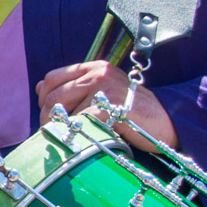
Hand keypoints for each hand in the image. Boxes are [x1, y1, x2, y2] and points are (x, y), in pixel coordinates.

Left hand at [37, 60, 177, 151]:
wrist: (166, 121)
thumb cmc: (131, 112)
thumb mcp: (101, 94)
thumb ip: (73, 88)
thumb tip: (39, 87)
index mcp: (94, 67)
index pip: (52, 78)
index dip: (44, 99)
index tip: (49, 116)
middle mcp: (99, 73)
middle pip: (54, 95)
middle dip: (47, 118)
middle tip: (53, 134)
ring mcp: (106, 88)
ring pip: (63, 110)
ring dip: (60, 128)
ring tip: (68, 138)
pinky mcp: (112, 106)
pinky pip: (81, 122)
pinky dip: (78, 134)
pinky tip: (83, 140)